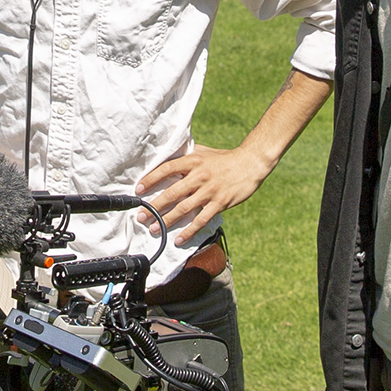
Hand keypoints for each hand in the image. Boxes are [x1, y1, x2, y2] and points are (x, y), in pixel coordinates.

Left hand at [137, 143, 273, 240]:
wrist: (251, 163)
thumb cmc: (225, 158)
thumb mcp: (204, 152)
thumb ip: (187, 156)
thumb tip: (168, 157)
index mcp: (194, 161)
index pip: (167, 169)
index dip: (151, 179)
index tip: (139, 189)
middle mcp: (200, 176)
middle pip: (172, 192)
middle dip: (154, 206)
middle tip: (140, 216)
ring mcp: (209, 191)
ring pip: (184, 209)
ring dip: (167, 220)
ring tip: (154, 229)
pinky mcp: (220, 203)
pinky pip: (201, 220)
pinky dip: (189, 231)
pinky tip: (178, 239)